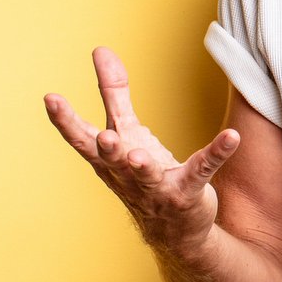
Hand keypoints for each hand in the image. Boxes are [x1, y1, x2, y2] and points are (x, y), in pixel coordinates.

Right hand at [44, 47, 240, 256]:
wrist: (172, 230)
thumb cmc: (140, 172)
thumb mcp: (125, 131)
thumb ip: (113, 93)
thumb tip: (100, 50)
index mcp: (108, 159)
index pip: (81, 139)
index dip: (64, 120)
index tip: (50, 98)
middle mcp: (127, 175)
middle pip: (112, 161)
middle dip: (107, 149)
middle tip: (104, 137)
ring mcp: (156, 187)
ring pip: (147, 175)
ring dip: (143, 165)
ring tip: (140, 154)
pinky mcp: (188, 192)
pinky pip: (202, 170)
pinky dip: (217, 152)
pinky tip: (231, 138)